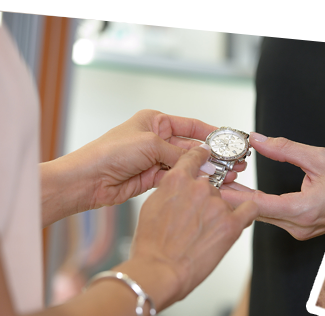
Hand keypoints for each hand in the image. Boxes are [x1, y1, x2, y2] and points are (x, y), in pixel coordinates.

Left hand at [52, 110, 242, 216]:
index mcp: (155, 121)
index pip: (191, 125)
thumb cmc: (110, 153)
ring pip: (188, 165)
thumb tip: (202, 158)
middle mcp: (156, 138)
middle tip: (235, 163)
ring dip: (207, 171)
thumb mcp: (150, 144)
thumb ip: (179, 153)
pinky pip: (179, 179)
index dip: (212, 133)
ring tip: (229, 177)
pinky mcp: (153, 178)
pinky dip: (193, 183)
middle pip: (192, 147)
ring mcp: (156, 159)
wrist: (89, 179)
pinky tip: (208, 185)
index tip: (231, 140)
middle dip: (215, 155)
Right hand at [125, 145, 257, 308]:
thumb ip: (170, 192)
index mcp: (177, 180)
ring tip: (207, 233)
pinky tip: (239, 221)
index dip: (202, 158)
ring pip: (227, 202)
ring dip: (221, 213)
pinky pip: (250, 210)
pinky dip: (247, 214)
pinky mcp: (231, 224)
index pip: (195, 158)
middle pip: (211, 187)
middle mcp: (199, 188)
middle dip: (206, 201)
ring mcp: (217, 205)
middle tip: (197, 221)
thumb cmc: (151, 245)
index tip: (206, 157)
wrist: (159, 269)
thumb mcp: (151, 207)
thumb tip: (178, 190)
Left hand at [220, 133, 324, 240]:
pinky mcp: (301, 230)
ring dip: (241, 201)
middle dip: (230, 196)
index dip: (231, 194)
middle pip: (255, 212)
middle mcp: (299, 225)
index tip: (212, 184)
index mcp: (303, 209)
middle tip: (207, 181)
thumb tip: (258, 140)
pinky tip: (241, 193)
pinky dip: (256, 205)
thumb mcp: (319, 157)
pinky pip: (272, 218)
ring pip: (262, 216)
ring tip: (219, 183)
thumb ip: (285, 149)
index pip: (257, 204)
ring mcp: (300, 231)